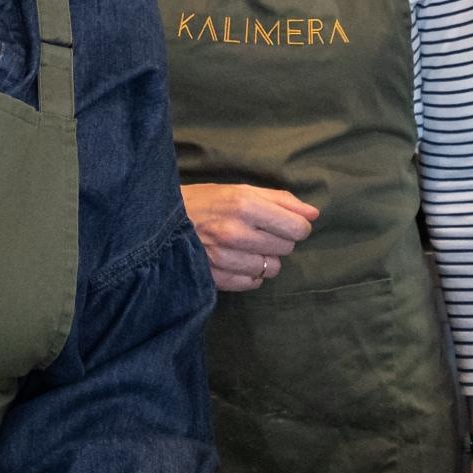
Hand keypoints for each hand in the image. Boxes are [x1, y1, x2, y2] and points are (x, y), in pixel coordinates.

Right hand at [181, 183, 318, 293]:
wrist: (158, 222)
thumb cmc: (204, 202)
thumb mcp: (239, 190)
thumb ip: (280, 199)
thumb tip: (314, 213)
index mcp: (245, 205)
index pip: (298, 227)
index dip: (297, 226)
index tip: (286, 223)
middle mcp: (236, 233)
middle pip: (286, 248)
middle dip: (279, 240)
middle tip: (259, 233)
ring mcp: (225, 258)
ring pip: (272, 268)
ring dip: (264, 259)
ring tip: (246, 248)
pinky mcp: (215, 278)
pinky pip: (253, 283)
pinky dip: (250, 274)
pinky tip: (237, 261)